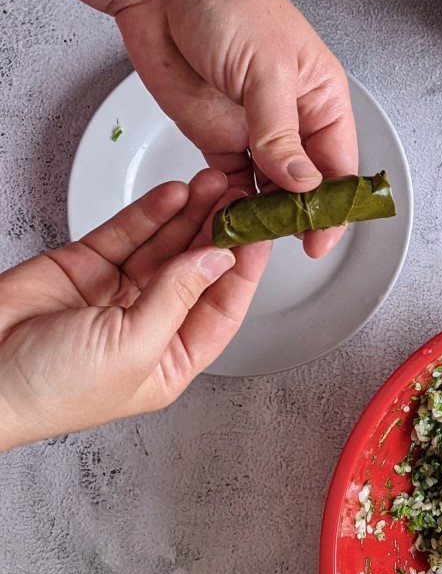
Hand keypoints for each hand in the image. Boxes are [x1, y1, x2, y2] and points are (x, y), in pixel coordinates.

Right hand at [0, 169, 269, 451]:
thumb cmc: (50, 390)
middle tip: (240, 195)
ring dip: (190, 214)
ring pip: (165, 244)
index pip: (221, 307)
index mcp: (170, 359)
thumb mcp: (131, 348)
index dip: (244, 268)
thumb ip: (176, 298)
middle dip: (219, 231)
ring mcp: (118, 292)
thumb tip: (217, 260)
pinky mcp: (88, 266)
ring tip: (214, 182)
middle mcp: (150, 324)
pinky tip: (175, 193)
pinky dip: (151, 211)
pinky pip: (128, 233)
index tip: (260, 231)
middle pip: (196, 269)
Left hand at [112, 0, 358, 258]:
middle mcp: (291, 117)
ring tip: (251, 239)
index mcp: (319, 95)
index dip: (334, 204)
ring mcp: (252, 129)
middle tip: (282, 245)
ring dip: (262, 214)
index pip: (338, 162)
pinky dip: (230, 201)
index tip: (322, 238)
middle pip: (304, 182)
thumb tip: (305, 185)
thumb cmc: (225, 3)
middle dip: (297, 215)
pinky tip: (227, 216)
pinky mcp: (216, 136)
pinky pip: (230, 180)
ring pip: (267, 186)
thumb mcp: (265, 69)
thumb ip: (282, 133)